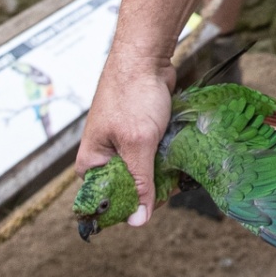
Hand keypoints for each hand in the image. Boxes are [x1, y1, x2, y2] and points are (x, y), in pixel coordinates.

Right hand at [75, 47, 174, 224]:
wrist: (147, 56)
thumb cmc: (133, 95)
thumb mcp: (138, 144)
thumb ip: (140, 182)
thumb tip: (138, 220)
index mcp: (91, 162)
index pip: (105, 201)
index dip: (128, 208)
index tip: (152, 208)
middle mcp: (104, 156)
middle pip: (128, 188)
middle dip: (152, 188)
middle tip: (174, 184)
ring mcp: (124, 144)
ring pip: (145, 171)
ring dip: (163, 171)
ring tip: (182, 168)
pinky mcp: (142, 133)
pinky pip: (155, 155)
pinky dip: (168, 156)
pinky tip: (184, 156)